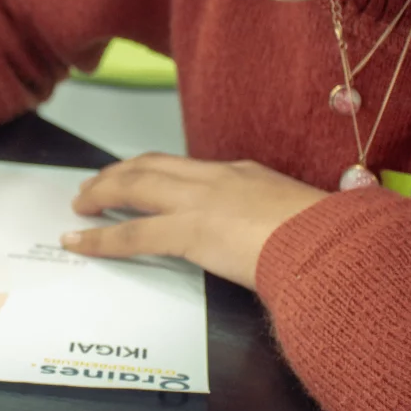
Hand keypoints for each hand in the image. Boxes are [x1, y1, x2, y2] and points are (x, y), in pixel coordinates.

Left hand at [61, 153, 328, 289]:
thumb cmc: (325, 239)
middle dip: (116, 174)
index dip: (151, 169)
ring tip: (79, 208)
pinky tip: (80, 242)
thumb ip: (272, 221)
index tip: (134, 175)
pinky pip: (132, 234)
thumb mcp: (296, 218)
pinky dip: (101, 239)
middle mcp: (214, 178)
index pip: (184, 166)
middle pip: (150, 165)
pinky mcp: (189, 231)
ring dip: (101, 195)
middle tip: (91, 186)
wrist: (332, 245)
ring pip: (134, 188)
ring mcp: (199, 201)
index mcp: (241, 173)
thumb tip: (266, 240)